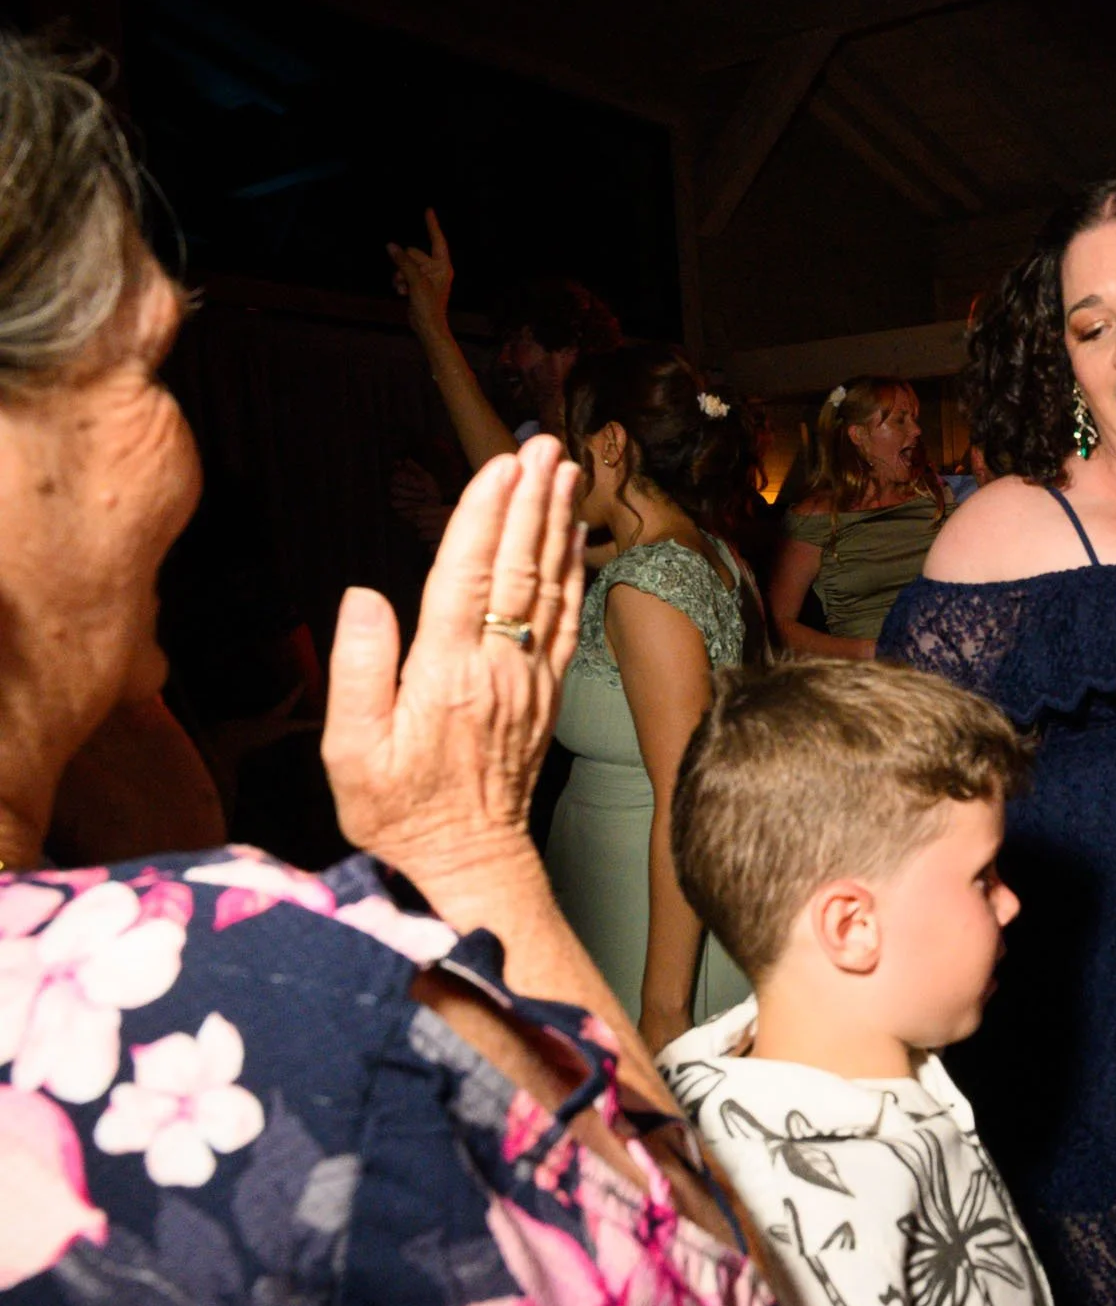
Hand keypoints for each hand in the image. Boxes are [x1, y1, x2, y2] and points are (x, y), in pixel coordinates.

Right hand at [323, 435, 583, 896]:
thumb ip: (358, 670)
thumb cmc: (400, 809)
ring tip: (566, 472)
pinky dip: (573, 572)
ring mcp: (532, 677)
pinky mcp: (549, 692)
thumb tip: (363, 596)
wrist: (469, 859)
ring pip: (550, 585)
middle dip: (530, 501)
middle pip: (518, 567)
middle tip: (544, 446)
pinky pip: (568, 620)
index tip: (500, 466)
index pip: (466, 576)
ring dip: (558, 523)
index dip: (483, 516)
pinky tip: (575, 539)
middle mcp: (500, 666)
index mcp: (447, 673)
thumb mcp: (351, 751)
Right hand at [387, 208, 453, 344]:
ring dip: (400, 276)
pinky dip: (399, 282)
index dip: (432, 225)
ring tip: (403, 289)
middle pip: (413, 253)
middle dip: (404, 265)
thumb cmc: (429, 307)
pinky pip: (403, 274)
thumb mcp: (416, 282)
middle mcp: (436, 269)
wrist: (427, 327)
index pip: (437, 240)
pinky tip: (402, 293)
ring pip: (405, 264)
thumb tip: (391, 246)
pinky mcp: (417, 284)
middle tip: (406, 280)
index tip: (428, 210)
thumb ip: (404, 262)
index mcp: (443, 266)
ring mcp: (426, 277)